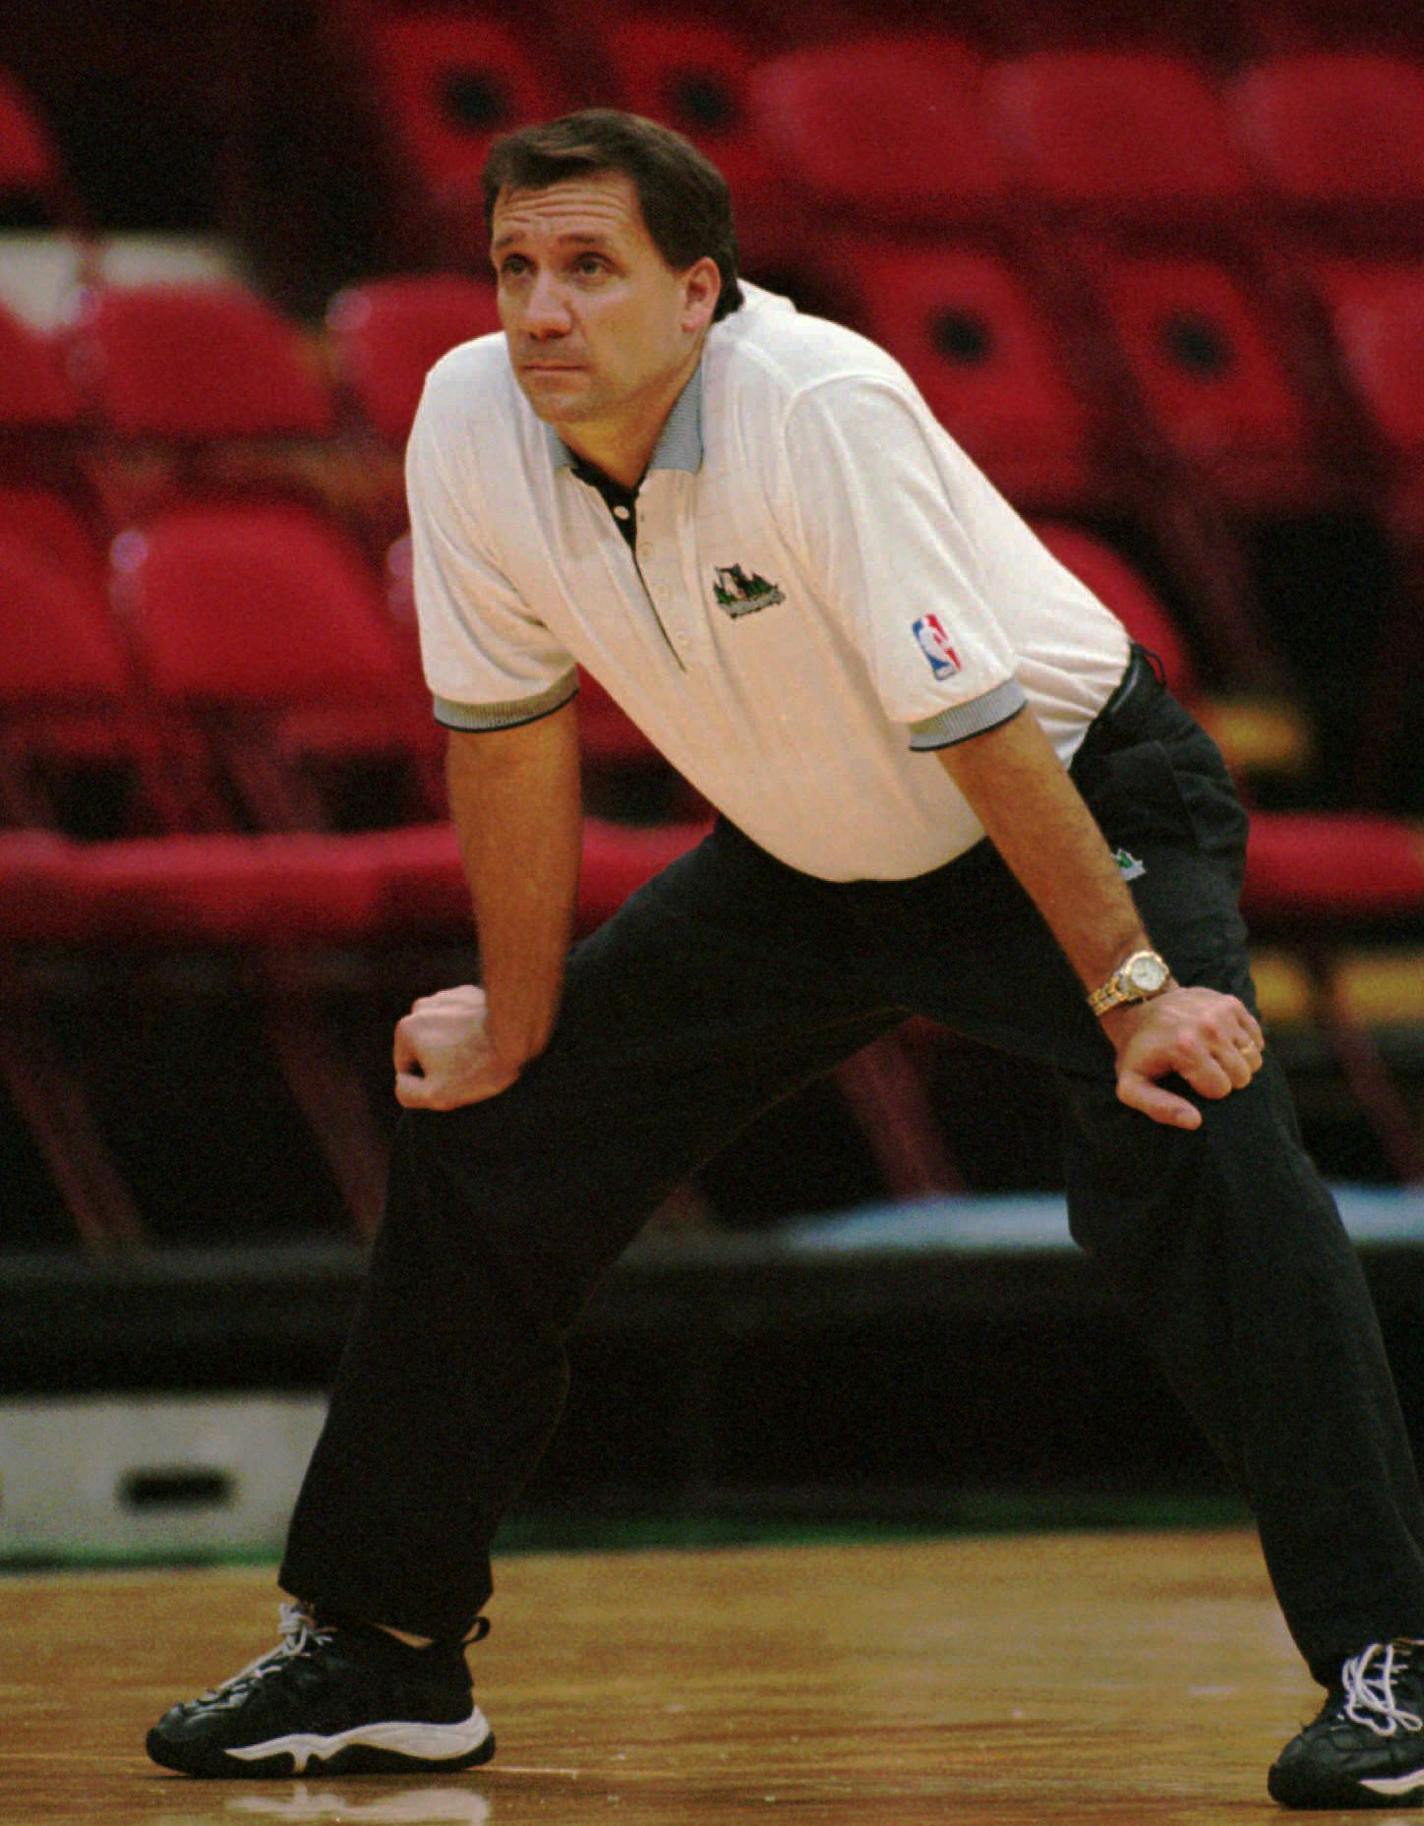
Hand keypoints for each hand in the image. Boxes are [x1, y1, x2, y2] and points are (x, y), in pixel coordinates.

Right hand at [393, 984, 521, 1110]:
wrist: (518, 1032)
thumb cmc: (479, 1065)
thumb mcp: (437, 1095)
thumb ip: (407, 1093)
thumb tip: (403, 1081)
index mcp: (407, 1029)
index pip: (406, 1067)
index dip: (428, 1080)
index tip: (453, 1079)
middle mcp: (421, 1007)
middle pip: (424, 1046)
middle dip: (441, 1059)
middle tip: (468, 1067)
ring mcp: (446, 996)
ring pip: (444, 1030)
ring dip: (456, 1042)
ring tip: (480, 1051)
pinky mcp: (469, 992)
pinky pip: (463, 1018)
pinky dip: (472, 1028)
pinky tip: (488, 1037)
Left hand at [1102, 986, 1264, 1129]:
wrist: (1137, 1008)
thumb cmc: (1137, 1054)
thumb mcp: (1132, 1086)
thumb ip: (1159, 1108)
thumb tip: (1195, 1121)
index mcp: (1185, 1046)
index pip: (1221, 1089)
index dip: (1205, 1089)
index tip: (1187, 1078)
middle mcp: (1208, 1025)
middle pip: (1241, 1075)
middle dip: (1223, 1078)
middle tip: (1200, 1068)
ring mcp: (1222, 1010)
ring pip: (1253, 1058)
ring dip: (1235, 1063)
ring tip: (1210, 1055)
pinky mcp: (1231, 1002)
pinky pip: (1257, 1039)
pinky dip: (1243, 1045)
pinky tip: (1219, 1042)